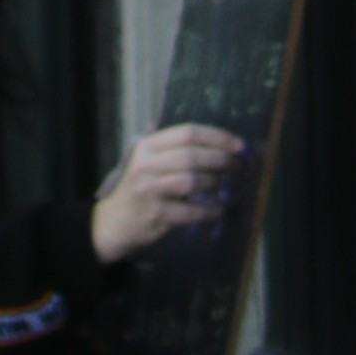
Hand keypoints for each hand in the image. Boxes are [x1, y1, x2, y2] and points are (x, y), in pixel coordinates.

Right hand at [89, 122, 243, 264]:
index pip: (187, 133)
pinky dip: (208, 211)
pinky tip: (218, 210)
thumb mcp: (150, 161)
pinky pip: (190, 211)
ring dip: (215, 184)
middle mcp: (146, 164)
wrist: (116, 221)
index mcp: (148, 146)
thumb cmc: (141, 187)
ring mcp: (149, 189)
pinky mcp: (155, 214)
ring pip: (191, 181)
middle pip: (191, 156)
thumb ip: (175, 150)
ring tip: (227, 187)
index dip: (217, 137)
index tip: (239, 145)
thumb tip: (220, 145)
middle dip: (221, 160)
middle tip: (239, 167)